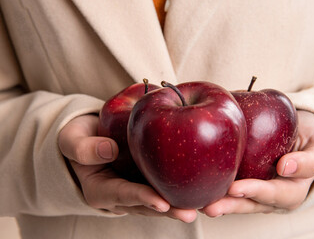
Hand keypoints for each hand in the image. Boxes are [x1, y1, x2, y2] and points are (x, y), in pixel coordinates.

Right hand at [58, 114, 196, 222]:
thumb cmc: (79, 138)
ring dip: (181, 203)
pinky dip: (182, 186)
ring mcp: (136, 189)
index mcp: (101, 190)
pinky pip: (164, 185)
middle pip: (146, 205)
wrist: (89, 137)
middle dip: (169, 210)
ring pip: (160, 199)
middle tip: (191, 213)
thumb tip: (110, 150)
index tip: (161, 203)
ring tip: (205, 205)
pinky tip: (203, 185)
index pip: (123, 195)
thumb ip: (83, 148)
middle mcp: (121, 195)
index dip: (142, 199)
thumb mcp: (71, 140)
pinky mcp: (147, 179)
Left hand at [201, 110, 313, 216]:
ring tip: (203, 204)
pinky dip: (216, 190)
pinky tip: (199, 190)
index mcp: (293, 191)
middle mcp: (273, 197)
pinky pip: (230, 190)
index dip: (257, 191)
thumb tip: (284, 167)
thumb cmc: (311, 138)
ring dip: (221, 203)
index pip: (276, 194)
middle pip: (252, 204)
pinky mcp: (243, 183)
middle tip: (214, 203)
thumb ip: (312, 158)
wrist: (299, 131)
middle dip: (233, 205)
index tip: (240, 187)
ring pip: (238, 201)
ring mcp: (256, 192)